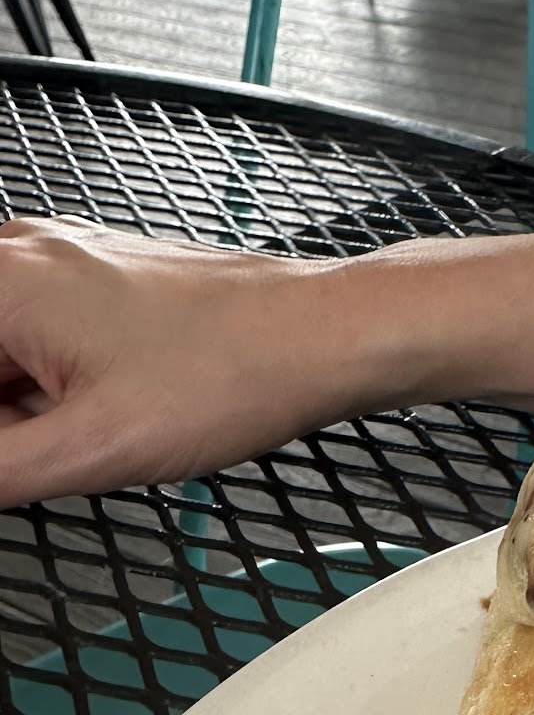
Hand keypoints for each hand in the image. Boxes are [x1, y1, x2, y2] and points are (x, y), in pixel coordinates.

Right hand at [0, 216, 358, 507]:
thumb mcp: (91, 450)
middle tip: (56, 456)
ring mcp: (59, 266)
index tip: (18, 458)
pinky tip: (91, 425)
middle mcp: (17, 256)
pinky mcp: (96, 288)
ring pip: (1, 358)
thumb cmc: (231, 375)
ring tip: (94, 440)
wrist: (321, 338)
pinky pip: (35, 344)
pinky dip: (43, 395)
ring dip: (18, 417)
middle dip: (6, 428)